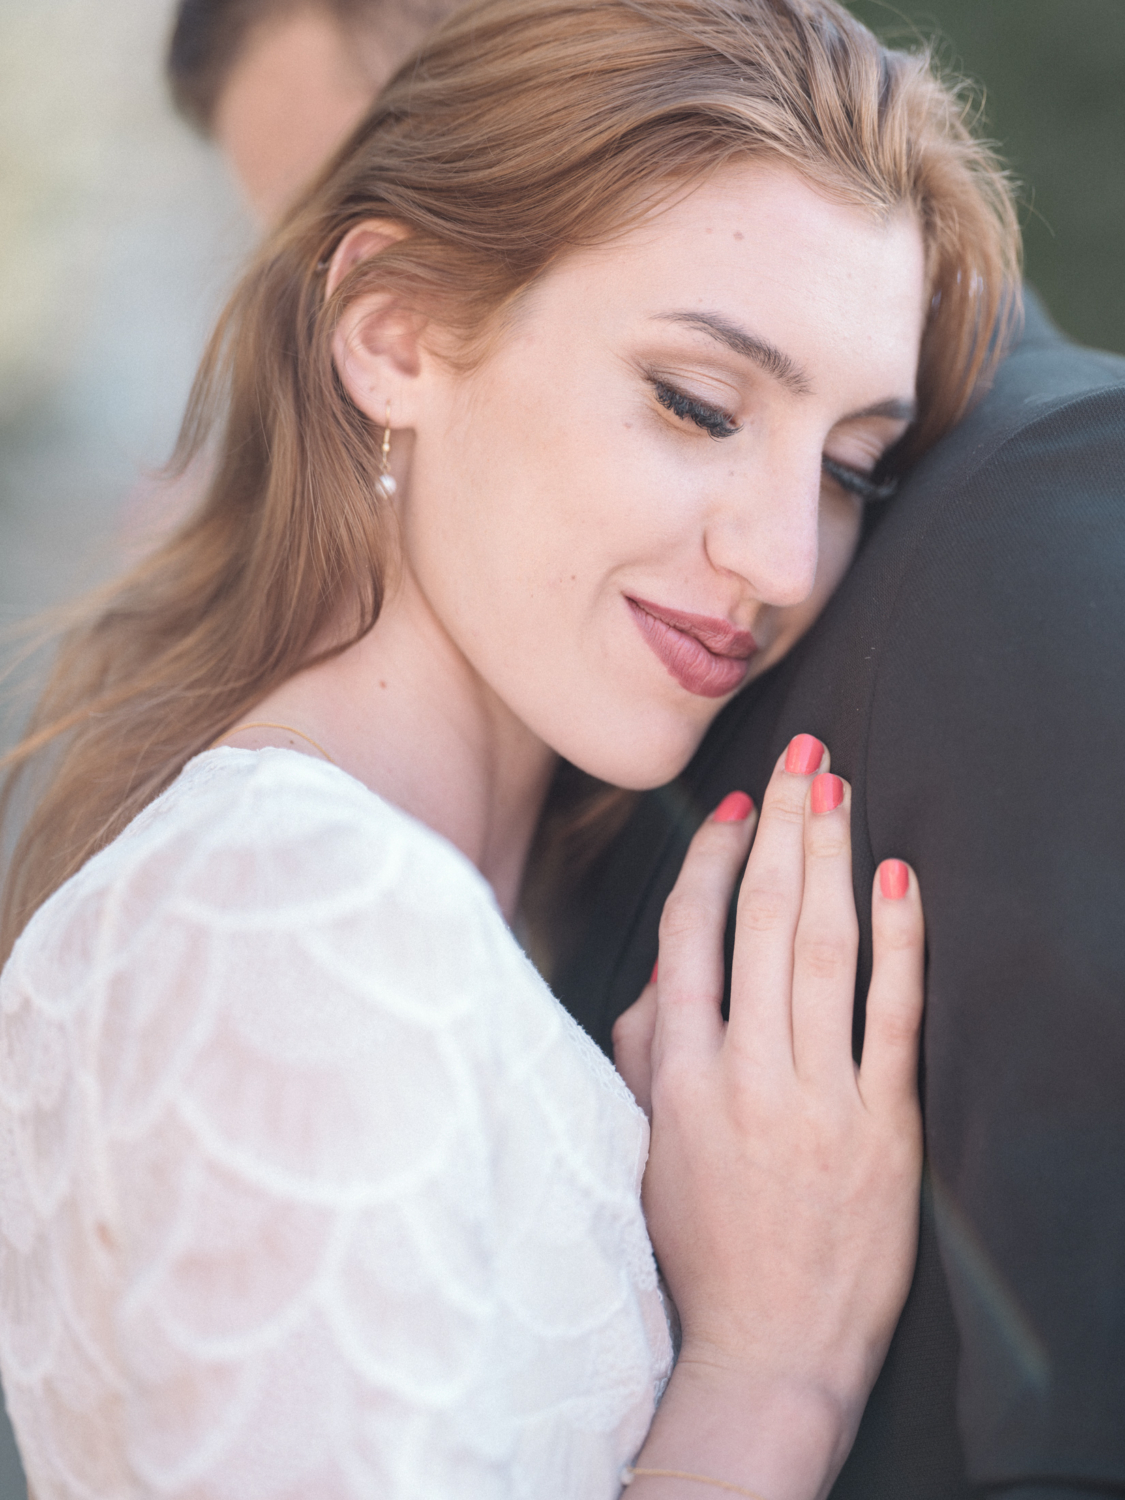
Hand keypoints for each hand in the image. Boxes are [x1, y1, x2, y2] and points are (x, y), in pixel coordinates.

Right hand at [614, 736, 923, 1499]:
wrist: (768, 1346)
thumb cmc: (700, 1241)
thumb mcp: (642, 1143)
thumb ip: (645, 1048)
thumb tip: (667, 965)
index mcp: (678, 1073)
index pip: (690, 934)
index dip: (711, 857)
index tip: (734, 806)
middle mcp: (744, 1072)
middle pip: (759, 920)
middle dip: (781, 826)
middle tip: (799, 754)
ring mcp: (817, 1097)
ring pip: (821, 950)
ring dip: (829, 859)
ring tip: (836, 789)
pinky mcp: (882, 1126)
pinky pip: (892, 1016)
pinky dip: (899, 944)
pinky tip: (899, 880)